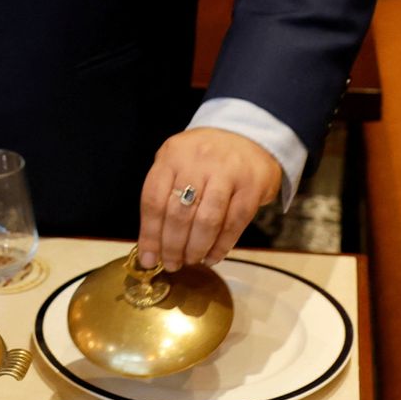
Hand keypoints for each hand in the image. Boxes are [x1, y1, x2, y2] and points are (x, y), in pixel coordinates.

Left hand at [138, 127, 282, 270]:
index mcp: (173, 155)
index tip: (148, 259)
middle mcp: (198, 160)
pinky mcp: (252, 186)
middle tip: (172, 264)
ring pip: (206, 221)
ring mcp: (227, 172)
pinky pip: (234, 223)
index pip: (154, 200)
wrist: (249, 134)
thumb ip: (164, 195)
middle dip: (172, 246)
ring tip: (191, 260)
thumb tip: (151, 246)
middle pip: (178, 213)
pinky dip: (221, 246)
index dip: (150, 235)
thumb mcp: (178, 162)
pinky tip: (212, 257)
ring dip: (196, 248)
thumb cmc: (206, 157)